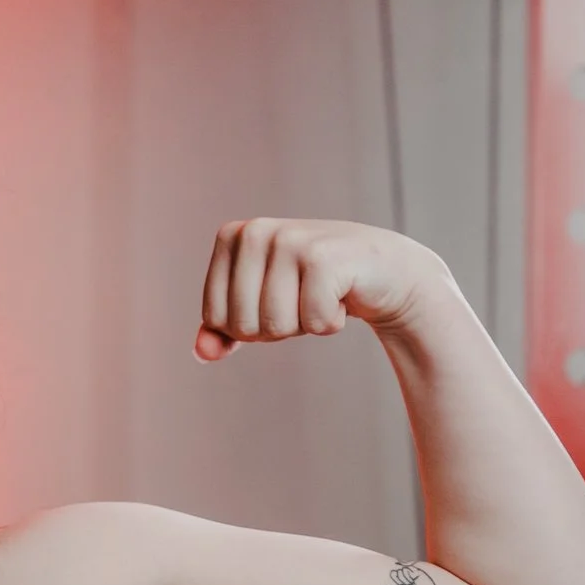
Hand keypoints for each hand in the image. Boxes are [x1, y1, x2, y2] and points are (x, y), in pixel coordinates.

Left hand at [194, 218, 445, 361]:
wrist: (383, 270)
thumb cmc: (313, 287)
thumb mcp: (261, 306)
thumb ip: (224, 331)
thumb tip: (202, 353)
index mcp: (231, 237)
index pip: (214, 318)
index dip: (248, 327)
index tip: (277, 300)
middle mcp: (255, 231)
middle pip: (243, 325)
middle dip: (277, 327)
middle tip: (303, 298)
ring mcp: (289, 240)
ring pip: (275, 325)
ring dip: (304, 325)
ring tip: (321, 295)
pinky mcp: (323, 258)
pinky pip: (311, 322)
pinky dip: (329, 322)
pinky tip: (342, 296)